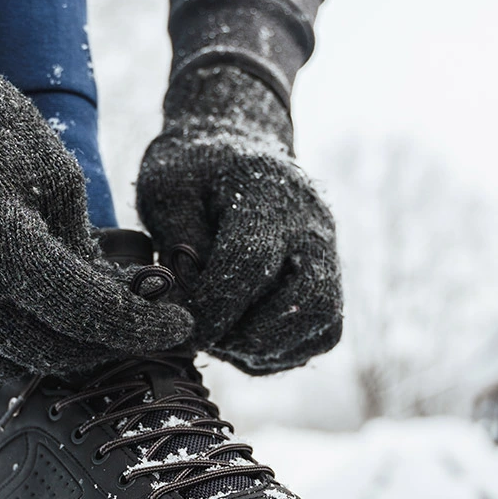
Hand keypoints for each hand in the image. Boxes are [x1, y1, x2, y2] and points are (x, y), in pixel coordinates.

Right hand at [0, 3, 192, 378]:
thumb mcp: (60, 182)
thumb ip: (89, 257)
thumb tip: (124, 312)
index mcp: (0, 251)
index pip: (91, 315)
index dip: (144, 327)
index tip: (181, 324)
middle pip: (54, 354)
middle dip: (105, 345)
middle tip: (138, 325)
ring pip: (13, 365)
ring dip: (56, 349)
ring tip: (86, 317)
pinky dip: (8, 338)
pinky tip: (28, 305)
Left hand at [136, 65, 340, 374]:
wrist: (236, 148)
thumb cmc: (193, 172)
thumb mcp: (167, 190)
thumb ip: (177, 242)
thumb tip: (190, 299)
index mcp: (268, 194)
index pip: (250, 264)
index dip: (214, 307)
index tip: (182, 329)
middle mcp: (312, 226)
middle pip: (309, 301)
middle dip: (251, 336)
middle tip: (207, 338)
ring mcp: (329, 253)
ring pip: (323, 323)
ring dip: (268, 348)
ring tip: (222, 338)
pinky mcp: (330, 277)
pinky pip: (322, 333)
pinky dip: (282, 350)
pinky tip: (241, 338)